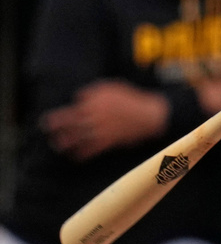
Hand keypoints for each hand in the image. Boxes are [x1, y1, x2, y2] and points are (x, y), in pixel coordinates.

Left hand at [42, 80, 169, 160]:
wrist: (149, 114)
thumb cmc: (132, 98)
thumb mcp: (111, 86)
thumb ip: (93, 91)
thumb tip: (80, 97)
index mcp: (93, 103)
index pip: (71, 110)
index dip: (59, 116)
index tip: (50, 120)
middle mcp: (94, 117)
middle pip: (71, 123)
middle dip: (57, 128)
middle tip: (48, 131)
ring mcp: (101, 130)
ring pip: (79, 138)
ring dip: (66, 142)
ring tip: (57, 145)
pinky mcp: (110, 141)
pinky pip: (93, 149)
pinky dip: (83, 154)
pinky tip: (76, 157)